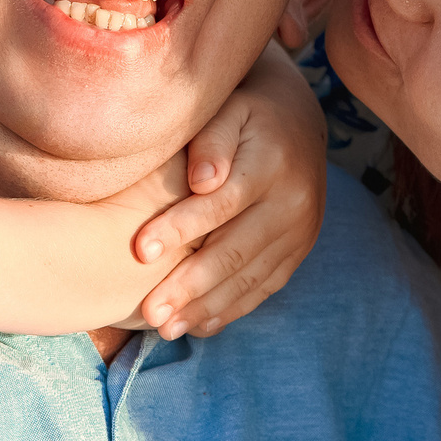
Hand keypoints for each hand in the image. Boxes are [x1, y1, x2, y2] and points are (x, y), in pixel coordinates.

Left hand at [132, 44, 324, 338]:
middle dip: (190, 285)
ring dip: (207, 307)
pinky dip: (233, 309)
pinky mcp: (299, 250)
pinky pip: (266, 286)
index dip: (180, 228)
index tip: (139, 251)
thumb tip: (202, 180)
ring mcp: (301, 231)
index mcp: (272, 164)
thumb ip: (211, 141)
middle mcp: (293, 202)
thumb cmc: (243, 113)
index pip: (222, 203)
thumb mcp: (227, 111)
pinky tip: (201, 326)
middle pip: (236, 250)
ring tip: (166, 329)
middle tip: (150, 312)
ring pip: (251, 277)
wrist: (298, 120)